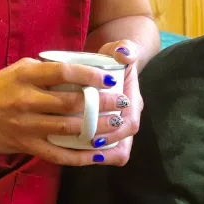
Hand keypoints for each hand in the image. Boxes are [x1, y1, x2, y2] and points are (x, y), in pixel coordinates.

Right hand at [0, 55, 130, 166]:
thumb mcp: (16, 70)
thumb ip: (43, 70)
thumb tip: (76, 69)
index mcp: (25, 75)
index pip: (62, 72)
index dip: (88, 74)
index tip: (109, 77)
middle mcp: (27, 99)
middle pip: (71, 102)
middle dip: (101, 103)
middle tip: (122, 102)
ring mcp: (27, 125)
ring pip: (69, 128)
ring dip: (97, 127)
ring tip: (117, 125)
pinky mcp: (27, 146)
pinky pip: (58, 154)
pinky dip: (81, 156)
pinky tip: (99, 154)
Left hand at [88, 39, 143, 164]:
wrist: (113, 60)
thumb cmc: (115, 57)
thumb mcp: (121, 49)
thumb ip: (126, 48)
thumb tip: (123, 53)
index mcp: (132, 102)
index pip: (130, 124)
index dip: (116, 133)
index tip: (97, 135)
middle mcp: (126, 117)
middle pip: (122, 143)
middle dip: (105, 149)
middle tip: (83, 146)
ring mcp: (114, 125)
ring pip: (112, 151)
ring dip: (96, 155)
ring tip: (77, 153)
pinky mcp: (101, 127)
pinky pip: (100, 149)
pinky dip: (88, 153)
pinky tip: (71, 151)